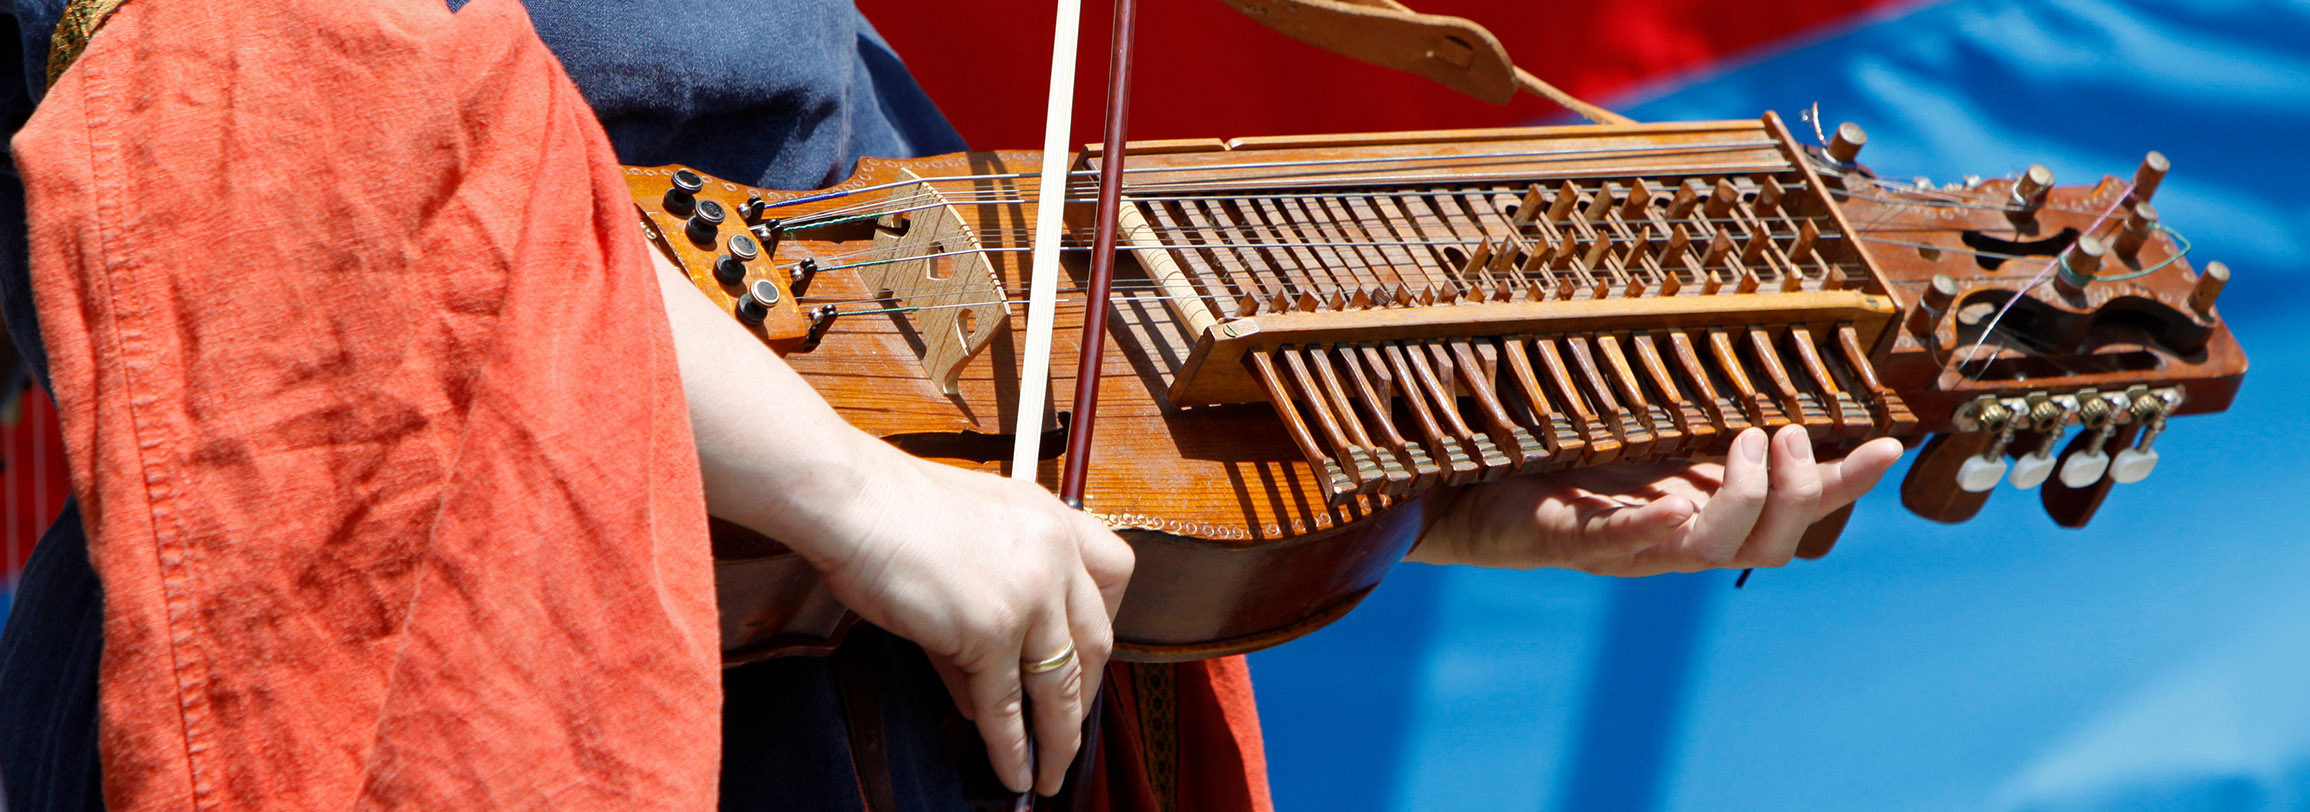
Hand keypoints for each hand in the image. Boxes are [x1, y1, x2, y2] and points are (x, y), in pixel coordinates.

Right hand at [804, 458, 1133, 796]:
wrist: (855, 500)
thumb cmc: (893, 510)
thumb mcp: (969, 540)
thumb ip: (989, 609)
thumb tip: (984, 694)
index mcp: (1053, 520)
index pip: (1114, 574)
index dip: (1106, 623)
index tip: (1094, 659)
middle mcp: (1054, 556)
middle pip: (1094, 642)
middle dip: (1084, 698)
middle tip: (1069, 731)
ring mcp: (1027, 595)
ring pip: (1058, 684)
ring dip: (1057, 738)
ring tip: (1050, 772)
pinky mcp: (990, 630)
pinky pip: (1006, 704)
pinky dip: (1010, 746)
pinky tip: (1012, 770)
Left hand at [1408, 426, 1903, 574]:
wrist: (1464, 489)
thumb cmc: (1556, 457)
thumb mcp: (1640, 428)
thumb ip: (1696, 411)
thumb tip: (1760, 359)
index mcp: (1699, 508)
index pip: (1789, 510)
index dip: (1840, 485)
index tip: (1888, 445)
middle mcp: (1672, 536)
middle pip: (1766, 542)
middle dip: (1796, 493)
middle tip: (1786, 435)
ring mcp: (1621, 546)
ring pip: (1708, 548)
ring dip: (1740, 499)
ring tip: (1746, 443)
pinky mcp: (1565, 540)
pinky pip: (1615, 543)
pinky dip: (1647, 528)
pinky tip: (1670, 506)